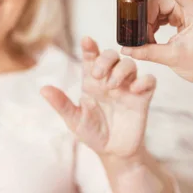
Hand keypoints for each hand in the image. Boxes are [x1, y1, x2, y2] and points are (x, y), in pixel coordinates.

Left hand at [41, 37, 155, 157]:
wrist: (112, 152)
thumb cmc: (92, 133)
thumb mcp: (74, 120)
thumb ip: (61, 104)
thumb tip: (43, 89)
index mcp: (91, 82)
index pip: (91, 58)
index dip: (90, 47)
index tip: (86, 40)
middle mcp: (110, 80)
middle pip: (112, 55)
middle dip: (105, 59)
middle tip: (98, 76)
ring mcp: (127, 88)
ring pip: (130, 64)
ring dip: (121, 70)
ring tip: (111, 87)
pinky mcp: (142, 98)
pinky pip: (149, 80)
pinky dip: (144, 81)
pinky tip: (134, 90)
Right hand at [120, 0, 192, 90]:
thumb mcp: (172, 58)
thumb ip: (147, 51)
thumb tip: (126, 48)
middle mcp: (190, 6)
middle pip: (158, 1)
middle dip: (145, 17)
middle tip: (139, 35)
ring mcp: (185, 12)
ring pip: (156, 8)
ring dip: (147, 23)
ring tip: (146, 41)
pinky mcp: (181, 18)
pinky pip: (159, 15)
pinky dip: (151, 26)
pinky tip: (150, 39)